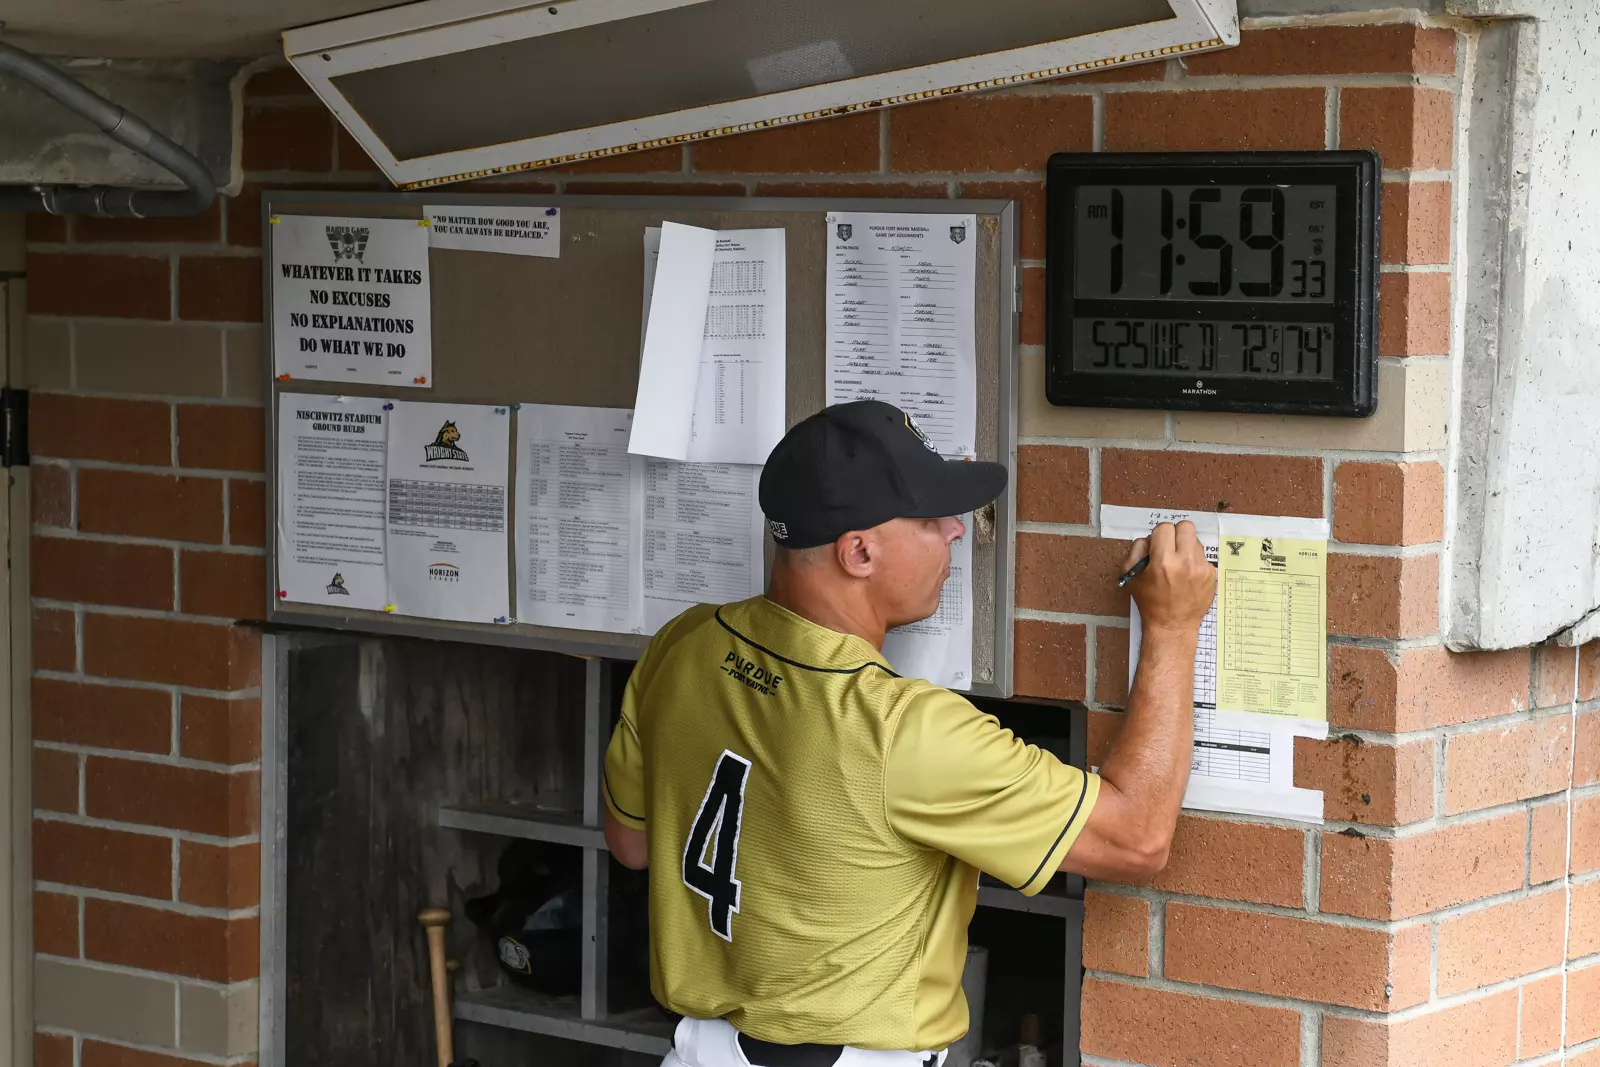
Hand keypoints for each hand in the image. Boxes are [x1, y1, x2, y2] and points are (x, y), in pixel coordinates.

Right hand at [1124, 521, 1214, 635]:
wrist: (1172, 625)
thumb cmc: (1150, 602)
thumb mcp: (1132, 576)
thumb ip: (1137, 551)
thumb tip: (1150, 539)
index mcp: (1163, 561)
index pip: (1164, 527)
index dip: (1159, 535)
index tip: (1158, 545)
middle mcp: (1185, 562)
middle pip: (1186, 526)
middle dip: (1176, 534)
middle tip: (1171, 548)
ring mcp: (1201, 568)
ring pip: (1195, 541)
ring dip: (1186, 548)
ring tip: (1179, 565)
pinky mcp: (1211, 574)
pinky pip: (1203, 557)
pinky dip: (1194, 562)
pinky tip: (1188, 576)